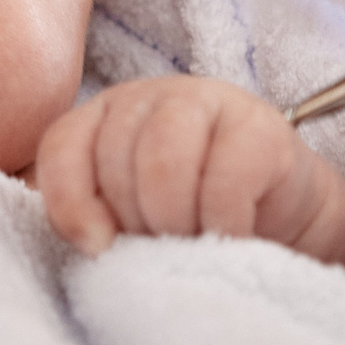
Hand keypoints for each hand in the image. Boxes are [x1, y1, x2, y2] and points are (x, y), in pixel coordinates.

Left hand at [36, 76, 344, 269]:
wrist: (281, 216)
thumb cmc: (193, 216)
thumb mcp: (131, 215)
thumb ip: (94, 218)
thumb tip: (93, 241)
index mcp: (108, 114)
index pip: (64, 146)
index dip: (72, 203)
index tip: (98, 247)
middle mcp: (152, 96)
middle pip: (116, 158)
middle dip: (135, 220)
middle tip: (162, 247)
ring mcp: (209, 101)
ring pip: (163, 162)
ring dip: (173, 221)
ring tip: (191, 245)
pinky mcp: (261, 127)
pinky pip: (224, 182)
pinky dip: (219, 225)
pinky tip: (228, 239)